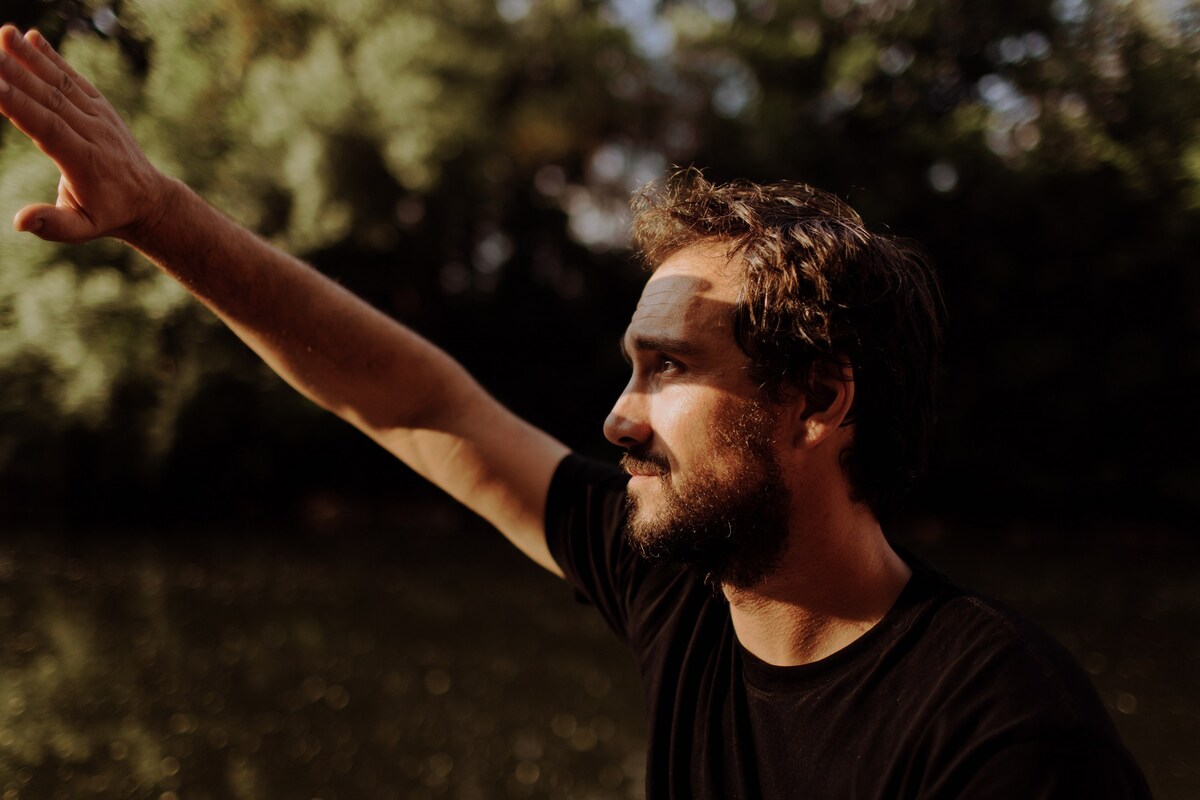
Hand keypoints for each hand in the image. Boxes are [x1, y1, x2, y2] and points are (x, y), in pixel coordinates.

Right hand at [0, 25, 170, 243]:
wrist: (147, 198)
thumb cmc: (106, 215)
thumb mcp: (82, 229)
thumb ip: (52, 224)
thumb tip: (20, 221)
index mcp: (84, 161)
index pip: (48, 128)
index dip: (20, 106)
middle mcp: (93, 133)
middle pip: (50, 99)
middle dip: (17, 75)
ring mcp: (99, 117)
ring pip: (61, 84)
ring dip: (31, 58)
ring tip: (4, 33)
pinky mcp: (101, 107)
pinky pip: (75, 80)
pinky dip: (53, 59)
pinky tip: (30, 38)